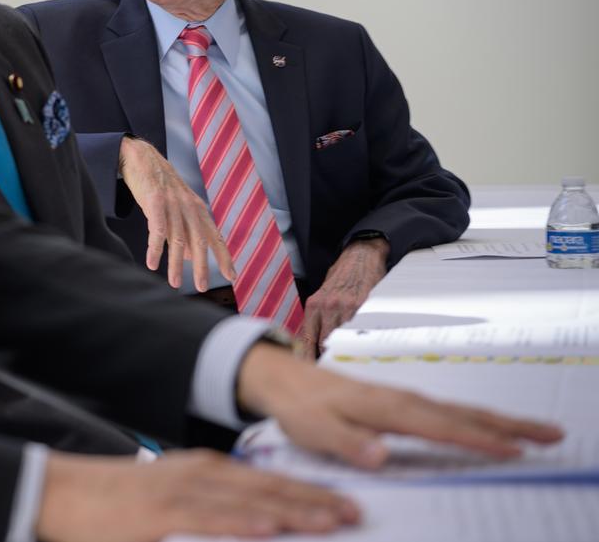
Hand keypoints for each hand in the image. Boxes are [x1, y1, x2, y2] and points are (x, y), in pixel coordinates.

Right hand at [37, 449, 359, 541]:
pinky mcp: (161, 514)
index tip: (343, 505)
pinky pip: (210, 519)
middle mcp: (198, 477)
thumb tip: (251, 527)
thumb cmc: (112, 508)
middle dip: (314, 502)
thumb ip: (207, 517)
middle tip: (356, 513)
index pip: (266, 483)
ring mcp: (181, 493)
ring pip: (248, 501)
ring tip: (332, 520)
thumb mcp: (166, 508)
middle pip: (267, 489)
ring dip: (293, 510)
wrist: (60, 494)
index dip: (307, 493)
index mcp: (202, 474)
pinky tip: (271, 527)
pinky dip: (242, 523)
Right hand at [117, 136, 233, 291]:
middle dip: (202, 266)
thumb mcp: (177, 208)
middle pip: (200, 241)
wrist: (141, 158)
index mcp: (198, 209)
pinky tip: (152, 264)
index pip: (215, 237)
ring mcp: (173, 204)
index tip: (231, 276)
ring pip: (178, 240)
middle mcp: (189, 207)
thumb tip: (191, 257)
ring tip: (175, 283)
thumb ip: (185, 230)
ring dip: (176, 264)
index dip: (224, 257)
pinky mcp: (155, 201)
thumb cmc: (159, 186)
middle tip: (202, 287)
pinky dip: (156, 249)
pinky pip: (156, 231)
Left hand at [237, 342, 564, 468]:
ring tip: (538, 432)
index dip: (476, 439)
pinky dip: (476, 419)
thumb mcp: (315, 429)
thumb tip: (381, 456)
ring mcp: (403, 399)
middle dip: (508, 425)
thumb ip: (347, 443)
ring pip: (460, 411)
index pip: (440, 427)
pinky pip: (447, 412)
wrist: (285, 380)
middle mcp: (402, 399)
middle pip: (463, 414)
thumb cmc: (300, 408)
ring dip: (500, 421)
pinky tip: (491, 427)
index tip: (513, 451)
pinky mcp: (400, 403)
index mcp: (386, 408)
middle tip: (551, 435)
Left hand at [298, 238, 388, 357]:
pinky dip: (360, 337)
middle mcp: (327, 306)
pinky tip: (364, 343)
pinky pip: (360, 328)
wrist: (360, 255)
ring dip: (346, 347)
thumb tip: (315, 343)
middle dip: (329, 355)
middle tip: (332, 367)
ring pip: (343, 337)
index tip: (309, 370)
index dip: (308, 357)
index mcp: (314, 305)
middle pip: (324, 342)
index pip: (308, 339)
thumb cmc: (341, 277)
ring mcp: (346, 306)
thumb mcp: (323, 295)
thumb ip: (319, 317)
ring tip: (350, 357)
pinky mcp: (364, 305)